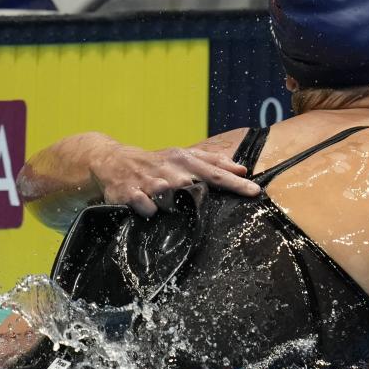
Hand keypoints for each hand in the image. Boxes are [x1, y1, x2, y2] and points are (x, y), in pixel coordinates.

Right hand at [90, 144, 259, 216]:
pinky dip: (150, 211)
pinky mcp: (129, 193)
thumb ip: (213, 162)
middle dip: (198, 198)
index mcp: (184, 159)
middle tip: (193, 200)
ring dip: (172, 206)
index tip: (255, 192)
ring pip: (170, 201)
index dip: (236, 184)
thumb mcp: (184, 157)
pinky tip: (146, 206)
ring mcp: (149, 182)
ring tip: (163, 200)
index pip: (216, 173)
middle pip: (194, 189)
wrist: (113, 161)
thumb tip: (242, 168)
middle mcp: (169, 169)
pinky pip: (148, 210)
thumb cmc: (157, 163)